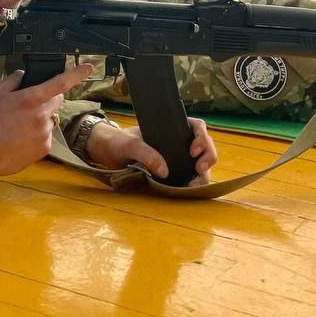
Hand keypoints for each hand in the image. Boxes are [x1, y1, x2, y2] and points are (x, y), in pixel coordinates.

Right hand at [0, 62, 94, 176]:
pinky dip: (38, 135)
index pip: (60, 83)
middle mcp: (42, 115)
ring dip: (42, 118)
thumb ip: (13, 80)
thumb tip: (24, 75)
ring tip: (22, 125)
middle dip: (48, 99)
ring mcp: (45, 133)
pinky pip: (47, 136)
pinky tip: (23, 137)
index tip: (88, 68)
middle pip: (57, 100)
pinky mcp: (45, 148)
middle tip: (31, 104)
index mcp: (32, 99)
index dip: (76, 74)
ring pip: (51, 119)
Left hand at [85, 116, 217, 186]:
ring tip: (194, 185)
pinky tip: (189, 189)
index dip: (201, 138)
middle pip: (205, 146)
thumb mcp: (130, 144)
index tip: (192, 151)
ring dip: (203, 174)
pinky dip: (194, 183)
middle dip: (208, 157)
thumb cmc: (119, 141)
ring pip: (201, 164)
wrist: (107, 153)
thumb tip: (164, 171)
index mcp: (172, 127)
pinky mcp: (173, 173)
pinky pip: (190, 177)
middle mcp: (179, 142)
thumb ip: (146, 153)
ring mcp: (178, 158)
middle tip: (199, 169)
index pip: (197, 127)